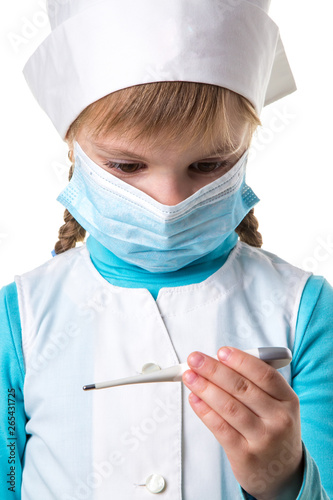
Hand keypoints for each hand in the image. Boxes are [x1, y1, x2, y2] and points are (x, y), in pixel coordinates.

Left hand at [182, 347, 303, 499]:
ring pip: (228, 406)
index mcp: (288, 400)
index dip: (241, 360)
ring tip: (189, 376)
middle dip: (214, 370)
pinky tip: (195, 398)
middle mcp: (278, 419)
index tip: (221, 351)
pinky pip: (220, 427)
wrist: (281, 472)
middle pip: (242, 388)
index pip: (264, 374)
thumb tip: (220, 361)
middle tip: (195, 359)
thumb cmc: (273, 428)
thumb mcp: (277, 405)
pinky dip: (204, 410)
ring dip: (204, 388)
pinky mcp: (244, 455)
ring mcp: (262, 439)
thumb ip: (255, 382)